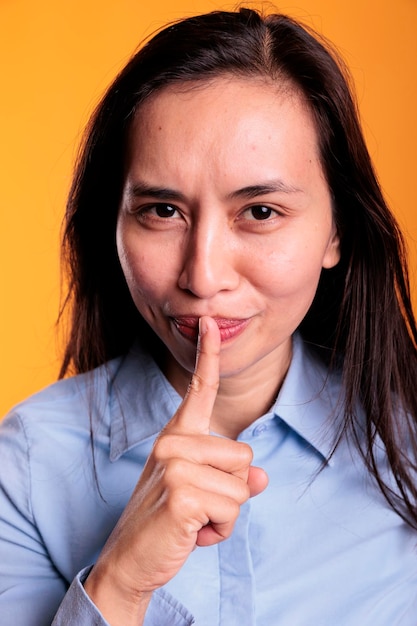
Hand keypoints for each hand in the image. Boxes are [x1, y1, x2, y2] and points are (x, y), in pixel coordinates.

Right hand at [84, 316, 267, 624]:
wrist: (131, 560)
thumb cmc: (166, 521)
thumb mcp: (201, 492)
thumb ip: (232, 478)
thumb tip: (262, 476)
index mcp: (176, 435)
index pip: (198, 390)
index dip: (206, 355)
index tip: (208, 323)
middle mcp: (173, 442)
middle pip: (244, 455)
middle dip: (231, 490)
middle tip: (197, 507)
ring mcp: (175, 464)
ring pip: (242, 485)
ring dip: (226, 513)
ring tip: (194, 520)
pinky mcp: (182, 491)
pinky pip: (233, 509)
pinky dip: (220, 531)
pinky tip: (192, 532)